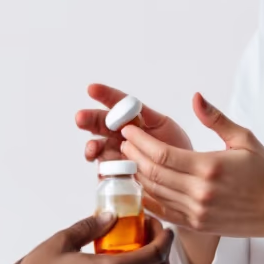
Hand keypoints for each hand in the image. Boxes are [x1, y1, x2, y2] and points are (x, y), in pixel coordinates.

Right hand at [0, 212, 173, 263]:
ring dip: (144, 263)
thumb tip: (111, 216)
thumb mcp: (64, 240)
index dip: (164, 238)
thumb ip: (92, 226)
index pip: (155, 256)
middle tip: (148, 232)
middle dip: (161, 250)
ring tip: (127, 244)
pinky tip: (112, 262)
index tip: (161, 225)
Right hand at [75, 83, 191, 162]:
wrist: (182, 174)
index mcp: (132, 118)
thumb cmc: (175, 146)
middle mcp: (121, 134)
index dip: (104, 95)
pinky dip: (102, 171)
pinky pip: (105, 172)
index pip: (116, 104)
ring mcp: (118, 153)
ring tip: (92, 148)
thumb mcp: (164, 125)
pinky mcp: (118, 173)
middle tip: (80, 118)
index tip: (92, 89)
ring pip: (99, 148)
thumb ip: (149, 114)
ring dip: (92, 147)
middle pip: (101, 124)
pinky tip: (102, 170)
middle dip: (89, 120)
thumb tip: (136, 103)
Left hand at [121, 93, 263, 249]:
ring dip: (137, 176)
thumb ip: (216, 118)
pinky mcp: (197, 225)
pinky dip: (148, 198)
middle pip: (153, 173)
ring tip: (128, 160)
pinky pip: (163, 211)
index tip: (130, 131)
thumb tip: (196, 97)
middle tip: (124, 142)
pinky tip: (141, 185)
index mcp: (209, 167)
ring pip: (155, 193)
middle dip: (134, 156)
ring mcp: (197, 212)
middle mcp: (200, 192)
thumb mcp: (244, 138)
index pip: (162, 154)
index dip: (140, 142)